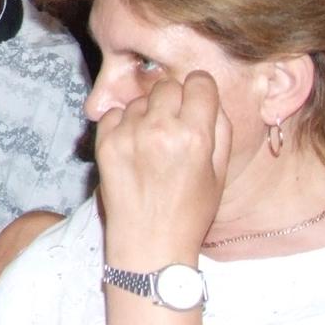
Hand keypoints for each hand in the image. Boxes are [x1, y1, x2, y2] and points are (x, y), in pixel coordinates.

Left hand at [96, 72, 230, 262]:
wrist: (149, 241)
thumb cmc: (190, 211)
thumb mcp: (219, 172)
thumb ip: (220, 129)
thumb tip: (209, 97)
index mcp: (194, 136)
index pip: (199, 83)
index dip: (201, 91)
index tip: (198, 101)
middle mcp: (159, 129)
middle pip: (168, 86)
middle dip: (174, 100)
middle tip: (175, 124)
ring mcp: (128, 134)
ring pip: (141, 100)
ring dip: (148, 113)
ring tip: (153, 143)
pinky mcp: (104, 142)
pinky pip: (115, 114)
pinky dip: (124, 124)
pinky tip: (133, 147)